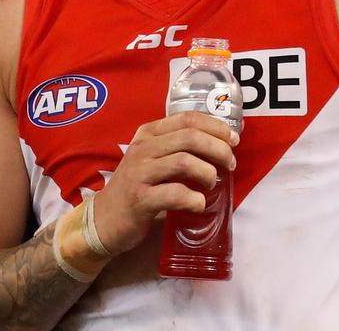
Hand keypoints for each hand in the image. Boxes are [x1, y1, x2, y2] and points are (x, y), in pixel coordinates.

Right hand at [90, 112, 237, 254]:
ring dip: (208, 173)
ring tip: (212, 184)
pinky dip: (195, 199)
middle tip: (230, 164)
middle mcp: (142, 148)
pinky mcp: (140, 199)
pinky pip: (176, 193)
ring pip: (185, 161)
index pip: (188, 118)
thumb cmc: (137, 187)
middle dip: (218, 149)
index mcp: (148, 134)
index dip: (216, 126)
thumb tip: (223, 142)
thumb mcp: (153, 159)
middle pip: (190, 137)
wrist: (105, 219)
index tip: (233, 140)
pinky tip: (198, 204)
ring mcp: (139, 173)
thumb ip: (179, 148)